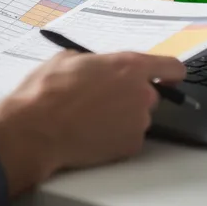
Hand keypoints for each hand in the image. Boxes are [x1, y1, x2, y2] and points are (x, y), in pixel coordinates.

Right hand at [0, 51, 185, 195]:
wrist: (35, 129)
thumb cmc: (46, 91)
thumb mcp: (68, 59)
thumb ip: (94, 61)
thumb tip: (96, 66)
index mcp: (129, 66)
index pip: (172, 67)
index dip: (170, 74)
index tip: (167, 79)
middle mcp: (141, 94)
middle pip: (151, 96)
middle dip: (131, 98)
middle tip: (103, 102)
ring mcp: (138, 122)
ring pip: (138, 118)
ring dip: (122, 119)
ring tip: (90, 120)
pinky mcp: (130, 146)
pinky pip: (129, 139)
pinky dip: (115, 138)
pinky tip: (91, 135)